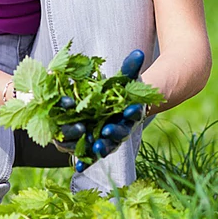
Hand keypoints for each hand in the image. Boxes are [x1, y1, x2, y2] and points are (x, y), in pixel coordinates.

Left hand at [52, 49, 146, 172]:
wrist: (118, 106)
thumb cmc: (123, 89)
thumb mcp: (127, 77)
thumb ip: (131, 68)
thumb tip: (138, 52)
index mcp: (130, 112)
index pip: (133, 112)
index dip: (132, 111)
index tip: (129, 110)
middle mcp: (121, 128)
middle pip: (119, 133)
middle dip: (113, 133)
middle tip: (106, 133)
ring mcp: (108, 139)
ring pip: (104, 146)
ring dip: (99, 148)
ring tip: (94, 148)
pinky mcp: (94, 145)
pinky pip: (90, 155)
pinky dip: (85, 161)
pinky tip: (79, 166)